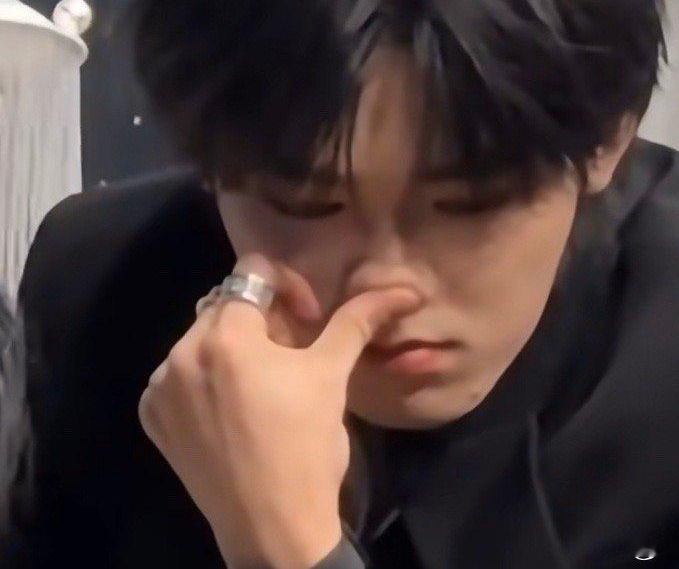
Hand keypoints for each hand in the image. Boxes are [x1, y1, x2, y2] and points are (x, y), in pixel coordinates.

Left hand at [138, 253, 422, 567]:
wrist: (274, 529)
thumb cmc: (307, 446)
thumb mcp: (331, 374)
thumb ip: (356, 320)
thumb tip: (403, 289)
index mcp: (225, 335)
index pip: (252, 272)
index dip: (289, 286)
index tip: (310, 321)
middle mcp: (181, 353)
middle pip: (226, 304)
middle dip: (262, 317)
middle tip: (292, 353)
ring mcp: (160, 388)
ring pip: (202, 338)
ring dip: (234, 346)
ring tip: (264, 383)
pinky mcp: (152, 418)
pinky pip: (178, 375)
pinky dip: (204, 379)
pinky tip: (233, 408)